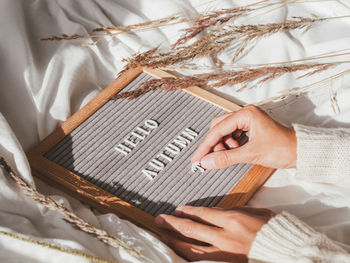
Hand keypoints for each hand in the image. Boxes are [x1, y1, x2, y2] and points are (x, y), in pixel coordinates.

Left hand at [155, 206, 274, 261]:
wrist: (288, 251)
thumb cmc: (273, 229)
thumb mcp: (253, 212)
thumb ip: (230, 211)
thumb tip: (210, 212)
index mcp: (233, 219)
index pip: (202, 213)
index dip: (187, 211)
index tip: (177, 210)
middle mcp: (226, 237)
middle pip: (192, 229)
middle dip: (173, 223)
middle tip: (159, 219)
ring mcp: (225, 254)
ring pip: (192, 248)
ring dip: (174, 240)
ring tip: (162, 234)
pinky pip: (202, 262)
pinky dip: (188, 256)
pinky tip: (179, 252)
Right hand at [191, 105, 296, 168]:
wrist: (301, 152)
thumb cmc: (282, 149)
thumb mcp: (251, 154)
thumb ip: (226, 158)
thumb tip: (206, 163)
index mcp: (246, 114)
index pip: (218, 129)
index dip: (206, 145)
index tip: (196, 158)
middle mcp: (245, 113)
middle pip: (219, 127)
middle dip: (214, 144)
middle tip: (210, 159)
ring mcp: (248, 120)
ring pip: (224, 131)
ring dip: (222, 144)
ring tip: (228, 155)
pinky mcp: (250, 127)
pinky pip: (232, 134)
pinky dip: (229, 144)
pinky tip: (234, 152)